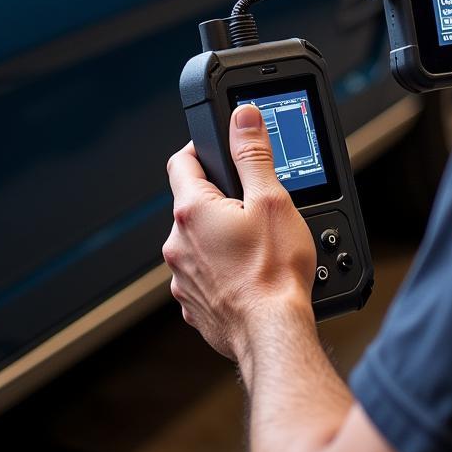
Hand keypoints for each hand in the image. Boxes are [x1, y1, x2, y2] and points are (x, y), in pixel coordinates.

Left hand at [163, 104, 316, 359]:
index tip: (220, 150)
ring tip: (256, 245)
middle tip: (253, 204)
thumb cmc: (274, 272)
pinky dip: (221, 269)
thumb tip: (243, 118)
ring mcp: (182, 277)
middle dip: (220, 199)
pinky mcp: (193, 304)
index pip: (182, 162)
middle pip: (192, 204)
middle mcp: (177, 244)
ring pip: (197, 241)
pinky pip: (203, 274)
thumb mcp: (272, 200)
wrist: (273, 334)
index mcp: (192, 212)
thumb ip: (253, 154)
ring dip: (219, 236)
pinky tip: (248, 273)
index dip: (202, 149)